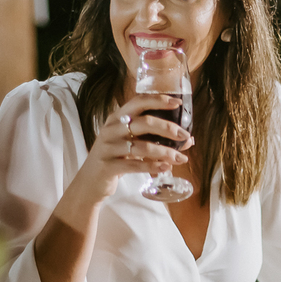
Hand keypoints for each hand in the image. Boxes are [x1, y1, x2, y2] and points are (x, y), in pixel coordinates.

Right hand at [69, 94, 193, 203]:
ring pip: (142, 147)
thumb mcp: (132, 144)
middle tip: (185, 136)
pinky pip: (135, 165)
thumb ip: (156, 139)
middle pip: (144, 122)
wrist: (90, 180)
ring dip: (165, 152)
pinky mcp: (108, 166)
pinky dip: (153, 167)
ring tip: (181, 158)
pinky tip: (166, 167)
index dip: (158, 100)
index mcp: (116, 118)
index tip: (177, 103)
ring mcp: (108, 147)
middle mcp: (111, 129)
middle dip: (168, 128)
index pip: (138, 102)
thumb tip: (189, 140)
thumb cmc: (116, 158)